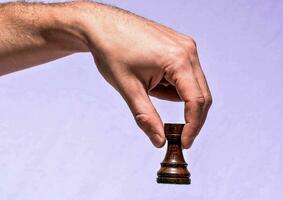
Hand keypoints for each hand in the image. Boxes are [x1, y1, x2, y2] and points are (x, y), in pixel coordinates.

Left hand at [81, 3, 211, 147]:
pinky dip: (171, 84)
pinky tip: (151, 78)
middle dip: (189, 115)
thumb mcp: (129, 89)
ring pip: (191, 85)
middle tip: (173, 132)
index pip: (196, 101)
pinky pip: (184, 74)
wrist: (101, 26)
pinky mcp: (179, 46)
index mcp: (178, 59)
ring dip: (173, 95)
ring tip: (147, 88)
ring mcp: (184, 46)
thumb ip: (146, 117)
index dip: (193, 126)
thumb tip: (160, 141)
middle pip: (200, 94)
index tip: (184, 143)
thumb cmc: (112, 51)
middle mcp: (188, 50)